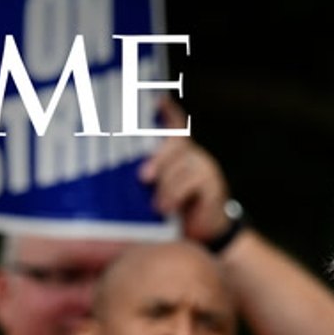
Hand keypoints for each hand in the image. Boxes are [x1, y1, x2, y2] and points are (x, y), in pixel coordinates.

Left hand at [139, 97, 233, 243]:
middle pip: (175, 141)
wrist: (201, 233)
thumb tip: (120, 175)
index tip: (156, 101)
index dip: (166, 110)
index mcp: (171, 151)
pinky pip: (194, 181)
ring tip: (156, 206)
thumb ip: (142, 178)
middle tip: (143, 178)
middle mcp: (188, 152)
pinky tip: (167, 207)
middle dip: (159, 158)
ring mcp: (203, 165)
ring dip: (167, 186)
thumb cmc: (169, 210)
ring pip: (183, 163)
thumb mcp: (151, 192)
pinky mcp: (213, 183)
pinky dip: (177, 195)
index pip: (171, 122)